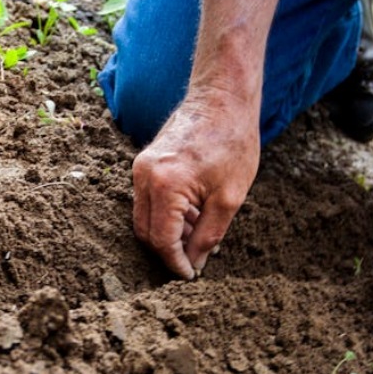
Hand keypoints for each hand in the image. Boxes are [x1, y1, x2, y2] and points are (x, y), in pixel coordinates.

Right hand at [131, 91, 259, 278]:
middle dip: (168, 251)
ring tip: (199, 233)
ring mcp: (140, 168)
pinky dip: (166, 215)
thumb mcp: (229, 198)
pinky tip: (192, 215)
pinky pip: (147, 201)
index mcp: (165, 185)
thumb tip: (195, 263)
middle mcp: (144, 176)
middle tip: (194, 260)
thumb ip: (208, 235)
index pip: (162, 240)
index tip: (190, 275)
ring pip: (144, 218)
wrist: (222, 98)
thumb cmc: (232, 142)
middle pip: (146, 232)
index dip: (175, 263)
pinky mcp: (144, 163)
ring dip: (168, 233)